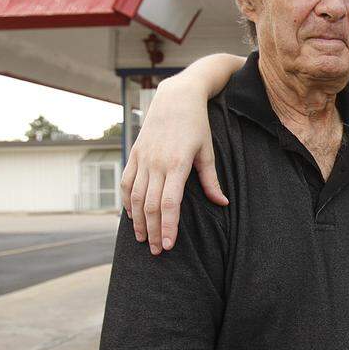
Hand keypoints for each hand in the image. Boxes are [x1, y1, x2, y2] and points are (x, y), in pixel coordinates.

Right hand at [120, 77, 227, 254]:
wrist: (176, 97)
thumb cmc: (197, 124)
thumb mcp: (207, 151)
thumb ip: (211, 180)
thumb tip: (222, 204)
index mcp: (177, 164)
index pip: (169, 203)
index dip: (168, 226)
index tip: (169, 245)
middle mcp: (156, 163)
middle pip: (150, 205)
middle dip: (153, 231)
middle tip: (157, 251)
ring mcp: (143, 158)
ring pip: (135, 197)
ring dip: (138, 221)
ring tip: (143, 240)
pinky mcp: (134, 153)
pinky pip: (126, 183)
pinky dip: (127, 202)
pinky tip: (132, 216)